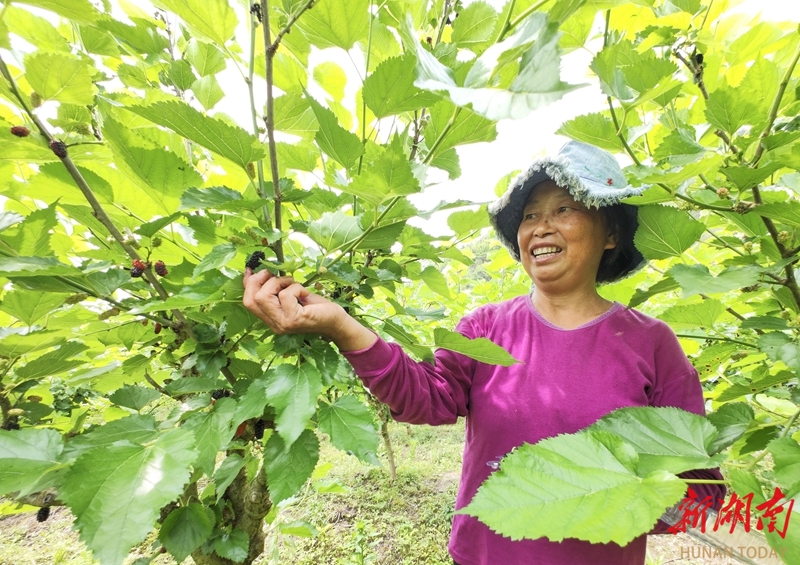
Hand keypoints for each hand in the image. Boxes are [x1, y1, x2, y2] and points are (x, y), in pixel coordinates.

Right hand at [242, 268, 376, 350]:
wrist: (336, 321)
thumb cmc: (316, 307)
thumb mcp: (292, 296)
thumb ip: (276, 289)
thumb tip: (260, 272)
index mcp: (270, 318)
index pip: (248, 302)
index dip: (247, 283)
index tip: (251, 268)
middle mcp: (273, 324)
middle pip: (251, 299)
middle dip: (261, 281)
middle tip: (279, 277)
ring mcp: (282, 323)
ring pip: (264, 296)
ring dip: (280, 282)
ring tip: (294, 285)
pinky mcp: (293, 319)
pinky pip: (285, 295)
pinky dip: (295, 287)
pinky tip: (305, 293)